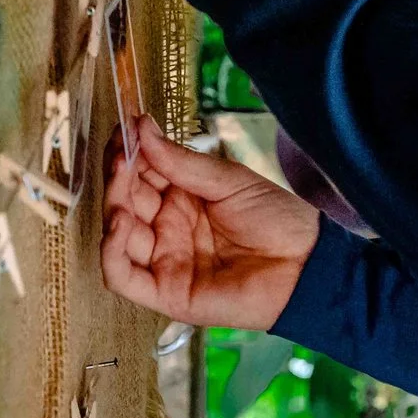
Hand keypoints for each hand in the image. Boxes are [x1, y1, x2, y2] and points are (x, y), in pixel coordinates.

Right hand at [102, 116, 320, 330]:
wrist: (306, 263)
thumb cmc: (276, 219)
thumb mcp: (228, 180)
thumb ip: (182, 162)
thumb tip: (142, 127)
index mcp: (181, 198)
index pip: (140, 174)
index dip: (129, 152)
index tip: (124, 125)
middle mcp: (167, 228)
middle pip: (124, 201)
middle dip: (118, 174)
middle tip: (121, 151)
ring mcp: (163, 260)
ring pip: (118, 235)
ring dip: (112, 205)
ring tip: (122, 177)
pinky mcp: (164, 292)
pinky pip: (122, 276)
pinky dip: (111, 250)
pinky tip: (121, 222)